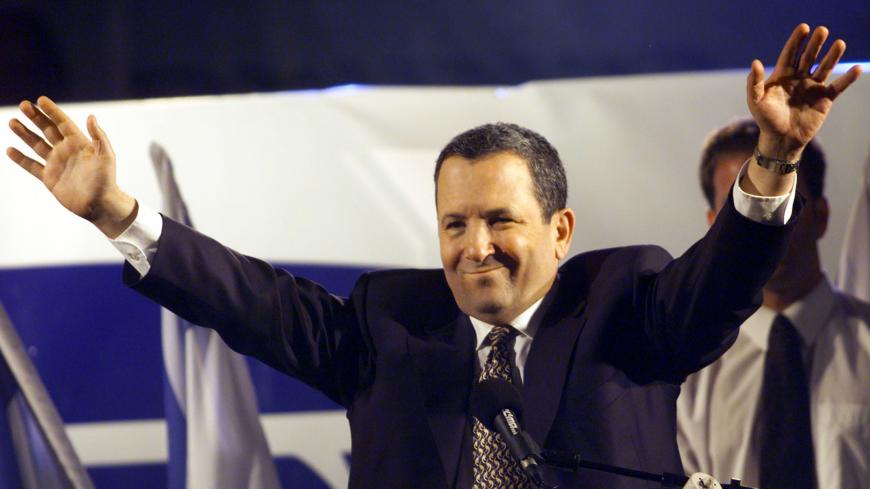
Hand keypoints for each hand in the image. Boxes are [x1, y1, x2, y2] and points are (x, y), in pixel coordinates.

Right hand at [7, 96, 135, 237]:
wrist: (100, 205)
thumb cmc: (106, 180)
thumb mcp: (106, 156)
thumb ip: (99, 137)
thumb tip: (91, 116)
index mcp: (79, 143)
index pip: (63, 123)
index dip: (52, 111)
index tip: (40, 99)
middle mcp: (66, 151)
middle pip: (47, 130)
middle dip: (35, 117)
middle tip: (23, 105)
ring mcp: (56, 164)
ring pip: (37, 144)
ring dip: (25, 133)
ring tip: (12, 122)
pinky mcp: (49, 178)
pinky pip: (32, 166)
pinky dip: (21, 159)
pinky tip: (10, 150)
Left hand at [747, 24, 861, 161]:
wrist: (781, 139)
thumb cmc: (766, 120)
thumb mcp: (756, 101)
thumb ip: (754, 83)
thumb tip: (755, 63)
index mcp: (782, 76)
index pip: (790, 54)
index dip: (796, 41)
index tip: (803, 28)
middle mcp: (799, 78)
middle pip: (809, 57)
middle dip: (815, 44)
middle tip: (822, 30)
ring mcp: (812, 87)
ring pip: (825, 68)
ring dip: (832, 56)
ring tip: (839, 43)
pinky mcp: (824, 99)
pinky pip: (838, 86)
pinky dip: (847, 79)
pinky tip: (856, 69)